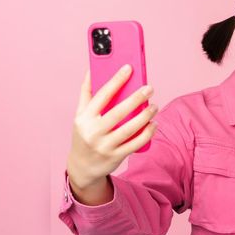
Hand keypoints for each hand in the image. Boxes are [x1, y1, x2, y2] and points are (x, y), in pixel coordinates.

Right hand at [66, 65, 157, 190]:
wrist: (82, 167)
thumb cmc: (84, 134)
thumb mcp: (80, 114)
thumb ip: (86, 92)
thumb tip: (92, 69)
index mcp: (84, 118)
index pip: (102, 95)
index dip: (116, 80)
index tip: (128, 68)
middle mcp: (93, 132)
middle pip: (118, 112)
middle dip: (136, 98)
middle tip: (149, 88)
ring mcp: (105, 146)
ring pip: (129, 128)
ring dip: (145, 116)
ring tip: (154, 106)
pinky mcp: (116, 157)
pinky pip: (135, 143)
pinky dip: (147, 133)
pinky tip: (154, 124)